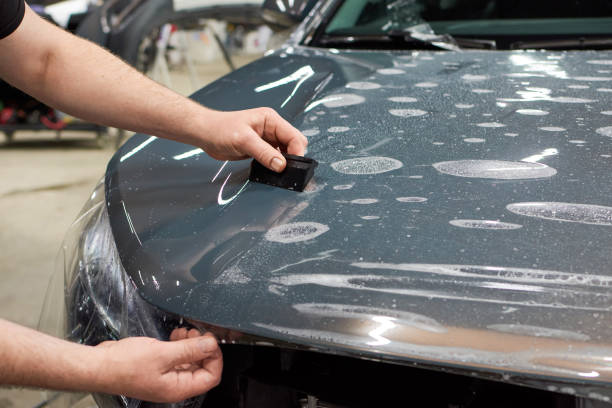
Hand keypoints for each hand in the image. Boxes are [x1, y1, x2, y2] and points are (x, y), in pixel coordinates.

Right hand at [94, 328, 221, 402]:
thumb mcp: (163, 354)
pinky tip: (175, 335)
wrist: (99, 365)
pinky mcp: (158, 367)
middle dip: (203, 348)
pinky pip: (177, 357)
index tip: (211, 340)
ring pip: (190, 360)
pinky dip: (180, 345)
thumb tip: (211, 345)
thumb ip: (189, 350)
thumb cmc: (124, 365)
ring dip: (191, 344)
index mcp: (178, 388)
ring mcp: (166, 376)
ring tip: (185, 331)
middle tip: (197, 332)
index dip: (215, 357)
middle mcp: (174, 385)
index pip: (211, 376)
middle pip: (202, 368)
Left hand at [201, 107, 307, 171]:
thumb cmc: (220, 129)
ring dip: (284, 163)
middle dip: (293, 158)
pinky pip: (274, 158)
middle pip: (293, 144)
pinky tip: (270, 171)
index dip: (297, 151)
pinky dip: (275, 166)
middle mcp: (271, 128)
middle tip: (287, 171)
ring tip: (278, 173)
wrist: (205, 133)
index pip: (294, 136)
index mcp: (271, 120)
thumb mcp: (243, 140)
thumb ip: (264, 152)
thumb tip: (281, 165)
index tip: (293, 167)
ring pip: (285, 153)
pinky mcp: (261, 148)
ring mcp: (267, 139)